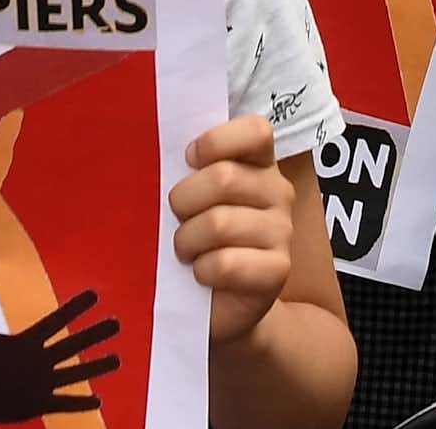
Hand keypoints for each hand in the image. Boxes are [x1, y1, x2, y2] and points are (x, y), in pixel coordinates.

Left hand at [169, 116, 291, 345]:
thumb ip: (189, 171)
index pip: (255, 130)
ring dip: (187, 240)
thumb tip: (152, 154)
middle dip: (184, 200)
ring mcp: (282, 231)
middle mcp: (278, 191)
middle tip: (176, 218)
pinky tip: (201, 274)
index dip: (216, 141)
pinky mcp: (277, 270)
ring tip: (185, 250)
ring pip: (219, 223)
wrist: (218, 306)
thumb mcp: (194, 198)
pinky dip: (201, 270)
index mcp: (259, 162)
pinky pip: (226, 263)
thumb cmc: (199, 239)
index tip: (188, 159)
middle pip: (224, 178)